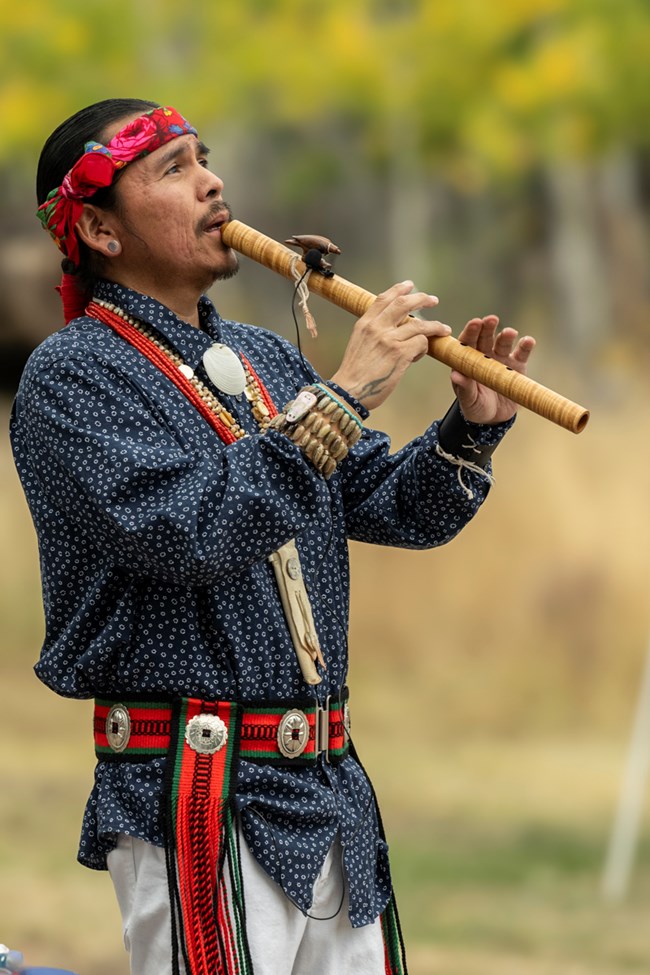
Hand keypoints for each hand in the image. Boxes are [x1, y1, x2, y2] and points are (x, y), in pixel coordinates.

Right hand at [330, 280, 450, 410]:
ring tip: (443, 329)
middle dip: (421, 299)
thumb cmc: (354, 374)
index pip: (384, 299)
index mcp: (364, 324)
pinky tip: (418, 356)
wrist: (349, 392)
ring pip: (419, 325)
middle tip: (433, 300)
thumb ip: (373, 332)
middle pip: (404, 304)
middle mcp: (377, 328)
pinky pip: (421, 343)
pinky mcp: (400, 354)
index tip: (409, 285)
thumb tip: (393, 328)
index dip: (399, 290)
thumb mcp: (358, 344)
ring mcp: (389, 340)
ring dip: (434, 326)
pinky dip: (424, 348)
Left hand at [451, 315, 535, 424]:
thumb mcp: (468, 400)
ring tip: (510, 333)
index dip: (470, 332)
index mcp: (468, 361)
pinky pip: (522, 354)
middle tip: (491, 319)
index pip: (467, 343)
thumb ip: (464, 387)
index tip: (474, 323)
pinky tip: (528, 341)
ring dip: (506, 336)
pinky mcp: (517, 367)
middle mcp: (484, 356)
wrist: (494, 418)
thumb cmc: (475, 406)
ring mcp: (502, 359)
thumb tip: (455, 376)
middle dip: (488, 328)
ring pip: (503, 343)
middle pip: (485, 338)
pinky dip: (525, 347)